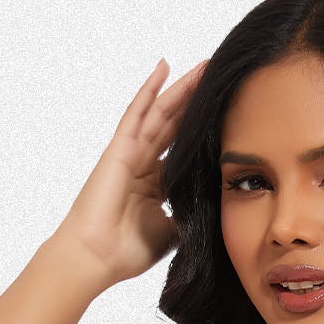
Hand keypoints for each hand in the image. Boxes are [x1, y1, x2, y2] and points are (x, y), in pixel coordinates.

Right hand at [49, 55, 208, 288]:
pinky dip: (149, 90)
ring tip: (203, 65)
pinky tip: (163, 67)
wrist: (97, 258)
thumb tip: (217, 205)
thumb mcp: (174, 231)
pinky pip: (136, 113)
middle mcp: (143, 164)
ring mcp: (130, 153)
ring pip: (160, 113)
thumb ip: (190, 212)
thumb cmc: (128, 251)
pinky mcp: (118, 149)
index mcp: (156, 184)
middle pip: (174, 125)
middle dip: (195, 102)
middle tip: (218, 77)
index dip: (202, 132)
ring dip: (181, 88)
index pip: (183, 150)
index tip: (225, 116)